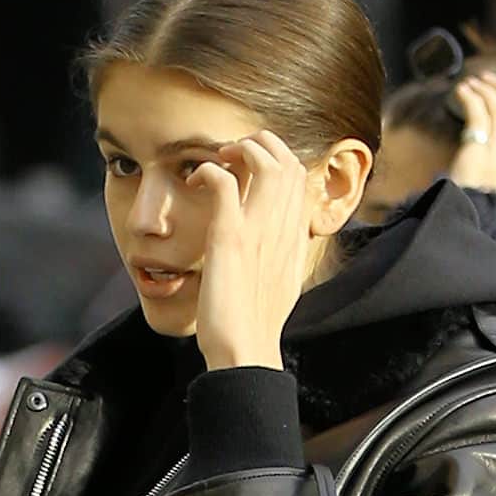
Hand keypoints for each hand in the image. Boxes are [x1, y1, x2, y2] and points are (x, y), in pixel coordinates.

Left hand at [187, 130, 310, 371]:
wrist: (246, 351)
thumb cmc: (256, 324)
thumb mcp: (283, 282)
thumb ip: (285, 253)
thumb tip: (280, 242)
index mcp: (296, 237)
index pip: (299, 176)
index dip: (276, 158)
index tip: (250, 167)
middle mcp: (283, 228)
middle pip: (287, 158)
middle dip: (259, 143)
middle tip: (232, 156)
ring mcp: (258, 230)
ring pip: (263, 158)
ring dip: (237, 149)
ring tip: (218, 161)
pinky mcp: (230, 237)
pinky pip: (222, 180)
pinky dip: (207, 170)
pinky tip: (195, 182)